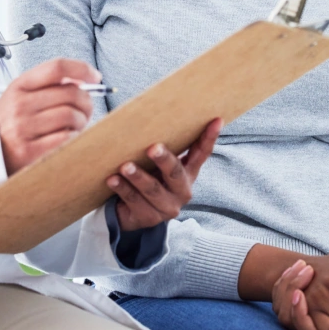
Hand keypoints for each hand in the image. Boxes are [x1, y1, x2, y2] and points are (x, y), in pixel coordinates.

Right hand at [0, 59, 100, 174]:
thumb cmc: (11, 121)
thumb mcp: (22, 95)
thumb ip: (49, 85)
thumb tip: (84, 80)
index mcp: (20, 85)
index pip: (57, 67)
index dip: (82, 69)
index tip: (95, 77)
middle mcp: (20, 104)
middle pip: (70, 93)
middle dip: (87, 100)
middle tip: (87, 108)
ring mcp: (23, 128)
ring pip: (71, 115)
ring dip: (82, 120)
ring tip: (77, 124)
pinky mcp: (29, 151)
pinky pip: (65, 138)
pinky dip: (74, 136)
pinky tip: (69, 136)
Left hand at [106, 119, 222, 230]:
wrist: (130, 212)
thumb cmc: (145, 176)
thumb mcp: (155, 162)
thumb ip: (158, 144)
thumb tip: (148, 111)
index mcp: (188, 173)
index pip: (202, 153)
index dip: (209, 137)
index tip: (215, 120)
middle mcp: (182, 190)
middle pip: (175, 173)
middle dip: (164, 160)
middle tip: (152, 147)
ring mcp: (166, 207)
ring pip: (152, 189)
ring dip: (138, 177)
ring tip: (125, 166)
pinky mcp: (149, 218)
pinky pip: (134, 201)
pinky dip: (123, 189)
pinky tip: (113, 179)